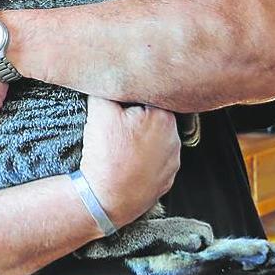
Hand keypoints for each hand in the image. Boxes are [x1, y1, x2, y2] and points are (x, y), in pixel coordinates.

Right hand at [79, 97, 180, 227]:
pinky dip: (144, 161)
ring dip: (143, 140)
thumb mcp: (100, 111)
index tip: (119, 108)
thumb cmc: (106, 155)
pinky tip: (128, 163)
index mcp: (164, 116)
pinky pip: (156, 162)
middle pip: (155, 118)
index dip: (132, 100)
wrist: (106, 198)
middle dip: (138, 119)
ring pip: (157, 141)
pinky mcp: (167, 180)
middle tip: (118, 127)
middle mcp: (175, 138)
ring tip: (122, 147)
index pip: (150, 97)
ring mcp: (173, 162)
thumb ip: (108, 88)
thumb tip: (110, 76)